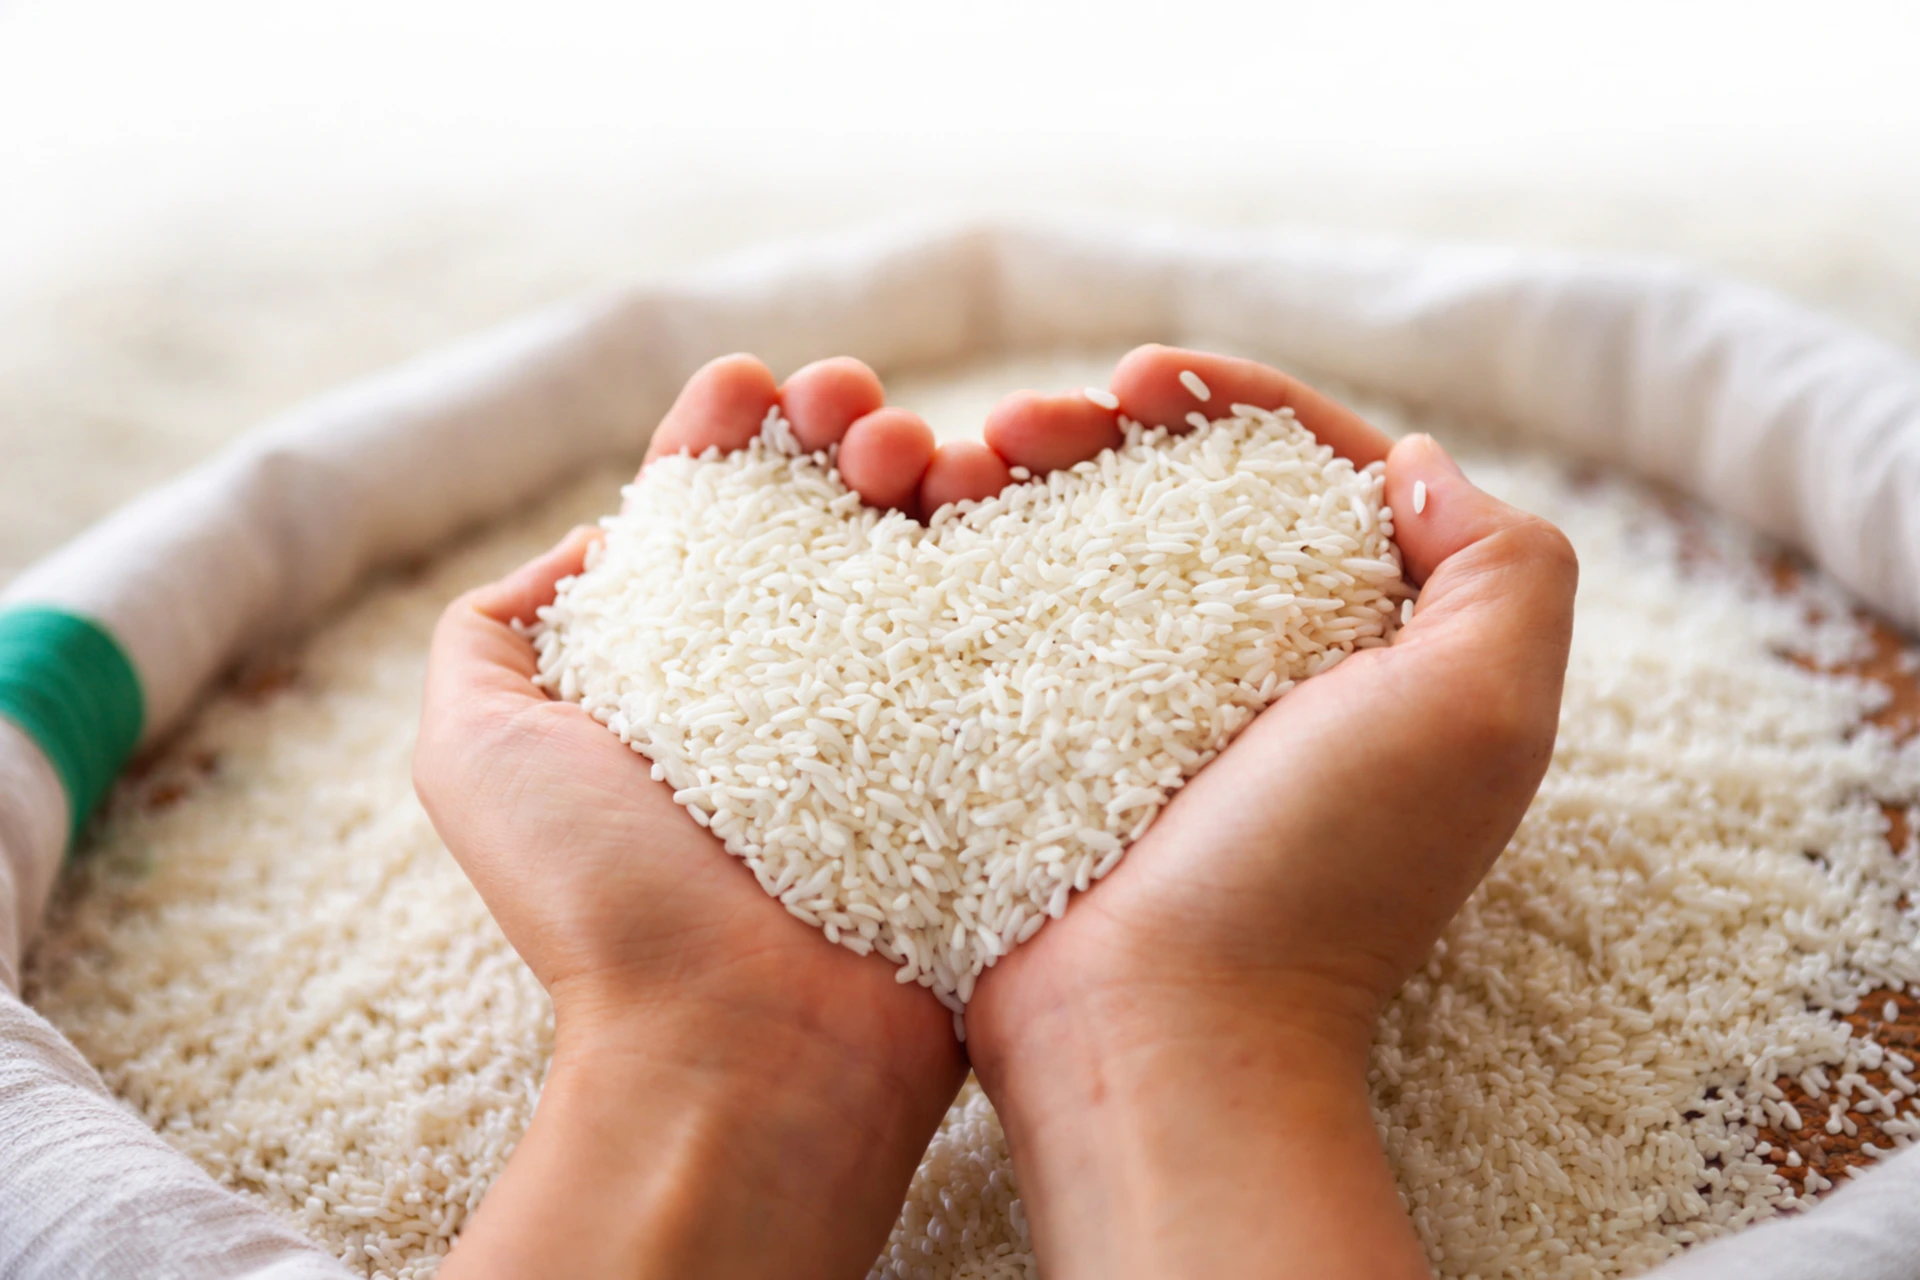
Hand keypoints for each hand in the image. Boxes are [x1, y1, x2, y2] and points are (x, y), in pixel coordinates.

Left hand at [413, 354, 1024, 1279]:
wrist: (744, 1047)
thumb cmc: (599, 897)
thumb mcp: (475, 745)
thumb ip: (495, 631)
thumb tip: (596, 541)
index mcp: (676, 665)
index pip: (710, 511)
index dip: (730, 432)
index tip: (750, 390)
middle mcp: (786, 679)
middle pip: (827, 510)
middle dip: (839, 430)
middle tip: (855, 416)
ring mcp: (894, 709)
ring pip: (923, 543)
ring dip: (925, 462)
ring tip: (917, 453)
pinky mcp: (979, 745)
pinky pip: (1007, 615)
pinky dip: (1007, 538)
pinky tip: (997, 489)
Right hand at [965, 346, 1579, 1279]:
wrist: (1155, 1031)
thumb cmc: (1321, 877)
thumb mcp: (1480, 718)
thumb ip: (1505, 568)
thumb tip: (1416, 467)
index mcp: (1375, 642)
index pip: (1313, 467)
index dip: (1235, 398)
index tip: (1141, 378)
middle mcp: (1268, 664)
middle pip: (1191, 490)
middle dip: (1110, 425)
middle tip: (1029, 423)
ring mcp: (1155, 704)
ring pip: (1095, 539)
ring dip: (1033, 472)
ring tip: (966, 461)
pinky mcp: (1060, 741)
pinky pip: (1024, 613)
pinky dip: (986, 552)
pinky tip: (937, 522)